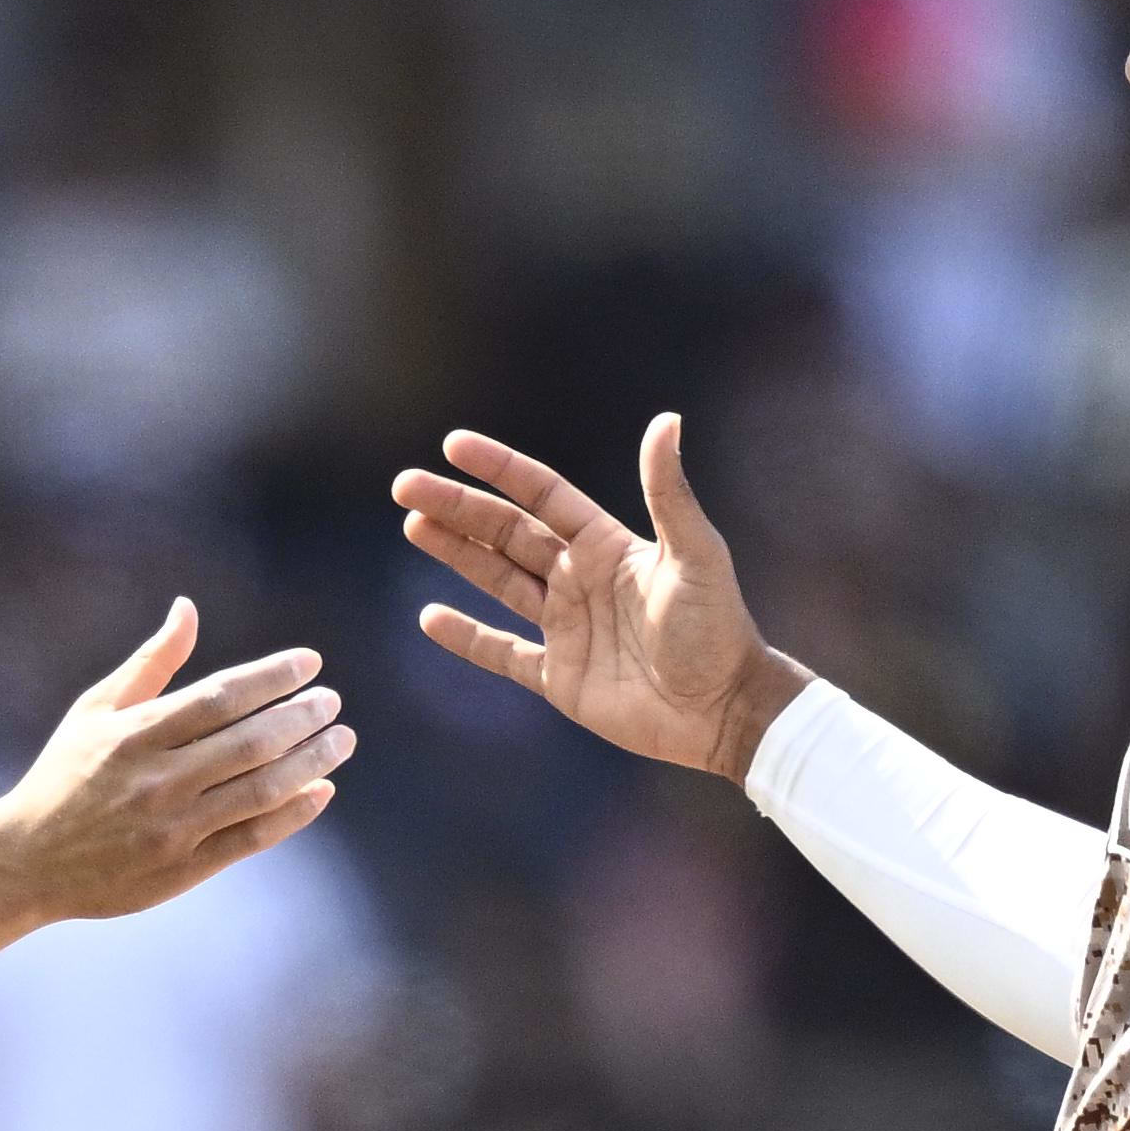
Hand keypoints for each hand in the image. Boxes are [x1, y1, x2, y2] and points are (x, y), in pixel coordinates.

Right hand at [0, 598, 350, 920]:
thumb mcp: (95, 711)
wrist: (25, 862)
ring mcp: (172, 828)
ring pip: (260, 789)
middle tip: (332, 702)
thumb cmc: (64, 776)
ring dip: (310, 762)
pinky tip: (321, 791)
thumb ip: (150, 663)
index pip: (220, 696)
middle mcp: (157, 780)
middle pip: (250, 742)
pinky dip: (293, 814)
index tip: (310, 663)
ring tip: (340, 741)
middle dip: (301, 717)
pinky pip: (252, 838)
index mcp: (135, 734)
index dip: (272, 676)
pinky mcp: (183, 868)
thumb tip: (188, 607)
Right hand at [392, 414, 813, 780]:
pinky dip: (467, 638)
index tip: (454, 445)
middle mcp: (580, 580)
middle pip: (506, 533)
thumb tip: (667, 419)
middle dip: (456, 508)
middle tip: (405, 486)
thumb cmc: (717, 629)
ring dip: (455, 554)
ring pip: (497, 581)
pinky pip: (503, 653)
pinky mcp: (560, 678)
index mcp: (606, 545)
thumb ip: (669, 492)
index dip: (498, 469)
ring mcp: (566, 628)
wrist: (724, 710)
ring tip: (412, 525)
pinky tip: (430, 617)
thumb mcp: (695, 554)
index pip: (541, 495)